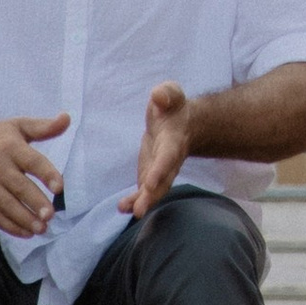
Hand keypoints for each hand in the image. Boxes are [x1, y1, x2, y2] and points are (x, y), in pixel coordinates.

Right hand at [0, 112, 68, 232]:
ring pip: (7, 205)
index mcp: (11, 147)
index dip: (46, 174)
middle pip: (20, 187)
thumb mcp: (16, 126)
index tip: (59, 187)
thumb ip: (43, 127)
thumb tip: (67, 118)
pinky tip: (26, 233)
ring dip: (25, 219)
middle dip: (35, 202)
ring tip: (42, 228)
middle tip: (50, 214)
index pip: (32, 162)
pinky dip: (11, 226)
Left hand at [119, 80, 193, 216]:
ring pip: (155, 190)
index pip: (167, 156)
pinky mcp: (151, 175)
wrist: (183, 123)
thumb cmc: (173, 106)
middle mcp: (170, 160)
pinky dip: (135, 200)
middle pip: (163, 181)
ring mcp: (161, 170)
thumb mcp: (171, 93)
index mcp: (173, 140)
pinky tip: (123, 208)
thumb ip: (167, 94)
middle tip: (139, 210)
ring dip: (142, 201)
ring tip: (128, 211)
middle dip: (151, 195)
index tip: (149, 182)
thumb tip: (158, 96)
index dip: (160, 169)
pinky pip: (145, 191)